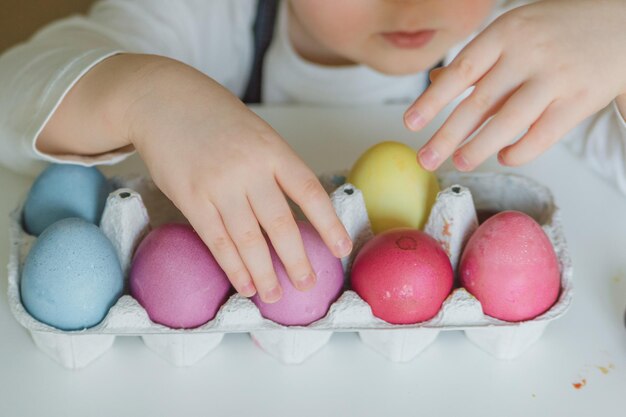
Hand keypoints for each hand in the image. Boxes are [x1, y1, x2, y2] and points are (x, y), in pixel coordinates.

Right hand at [39, 54, 352, 302]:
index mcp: (272, 149)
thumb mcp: (256, 132)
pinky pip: (217, 240)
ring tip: (276, 295)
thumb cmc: (215, 118)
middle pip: (280, 224)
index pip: (309, 191)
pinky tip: (245, 285)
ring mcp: (218, 184)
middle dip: (297, 260)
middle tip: (308, 285)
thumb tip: (297, 210)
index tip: (341, 248)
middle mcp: (249, 168)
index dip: (328, 223)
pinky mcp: (190, 198)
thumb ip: (275, 167)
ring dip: (264, 273)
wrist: (162, 100)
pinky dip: (233, 267)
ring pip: (248, 239)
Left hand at [404, 0, 625, 170]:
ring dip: (478, 149)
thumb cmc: (555, 31)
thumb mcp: (513, 32)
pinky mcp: (579, 100)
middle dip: (446, 136)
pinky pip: (541, 136)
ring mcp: (555, 77)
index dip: (431, 101)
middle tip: (425, 159)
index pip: (459, 72)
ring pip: (508, 123)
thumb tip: (435, 81)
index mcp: (505, 33)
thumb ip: (477, 59)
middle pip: (478, 103)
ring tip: (459, 162)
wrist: (620, 22)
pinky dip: (518, 151)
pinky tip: (503, 156)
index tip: (409, 124)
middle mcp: (528, 54)